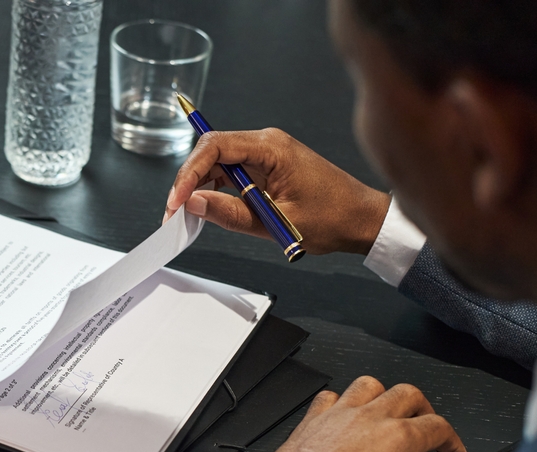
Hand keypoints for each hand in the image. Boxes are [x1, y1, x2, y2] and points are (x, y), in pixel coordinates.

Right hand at [164, 129, 391, 254]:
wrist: (362, 220)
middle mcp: (267, 143)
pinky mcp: (266, 167)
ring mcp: (266, 154)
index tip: (177, 199)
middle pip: (211, 151)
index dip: (189, 172)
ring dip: (199, 186)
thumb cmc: (333, 218)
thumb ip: (231, 213)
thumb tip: (194, 203)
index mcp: (272, 148)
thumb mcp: (276, 222)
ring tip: (186, 215)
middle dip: (188, 180)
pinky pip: (231, 172)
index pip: (215, 147)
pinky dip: (215, 189)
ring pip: (217, 162)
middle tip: (174, 212)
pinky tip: (207, 208)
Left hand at [261, 376, 466, 451]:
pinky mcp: (312, 418)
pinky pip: (330, 395)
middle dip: (424, 408)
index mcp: (397, 440)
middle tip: (425, 428)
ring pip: (369, 384)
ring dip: (383, 395)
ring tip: (387, 414)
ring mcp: (339, 414)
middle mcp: (369, 418)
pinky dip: (341, 400)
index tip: (452, 451)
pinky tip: (345, 416)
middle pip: (408, 394)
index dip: (452, 439)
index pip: (438, 426)